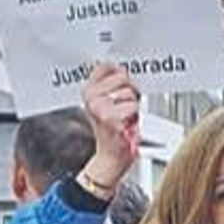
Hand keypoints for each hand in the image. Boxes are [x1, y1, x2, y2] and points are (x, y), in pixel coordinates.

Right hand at [80, 62, 141, 188]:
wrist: (111, 157)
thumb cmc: (113, 131)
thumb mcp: (107, 103)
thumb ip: (112, 84)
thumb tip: (120, 67)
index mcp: (88, 91)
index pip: (106, 66)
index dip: (120, 74)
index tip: (121, 86)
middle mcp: (90, 98)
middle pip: (122, 77)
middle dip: (130, 91)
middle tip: (125, 106)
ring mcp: (100, 107)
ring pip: (129, 92)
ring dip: (133, 105)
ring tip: (126, 117)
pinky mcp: (111, 118)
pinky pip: (134, 106)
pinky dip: (135, 116)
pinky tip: (127, 124)